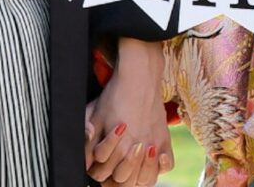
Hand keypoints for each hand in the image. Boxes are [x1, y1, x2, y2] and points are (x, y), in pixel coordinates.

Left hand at [85, 39, 172, 185]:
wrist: (139, 76)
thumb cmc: (114, 95)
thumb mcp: (93, 115)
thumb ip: (87, 140)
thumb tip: (85, 160)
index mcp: (116, 146)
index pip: (104, 175)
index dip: (100, 173)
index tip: (101, 165)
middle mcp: (136, 149)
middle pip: (125, 180)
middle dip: (117, 177)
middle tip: (116, 166)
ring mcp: (153, 144)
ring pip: (147, 179)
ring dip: (139, 175)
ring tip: (134, 165)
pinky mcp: (165, 138)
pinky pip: (167, 165)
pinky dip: (161, 166)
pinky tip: (154, 158)